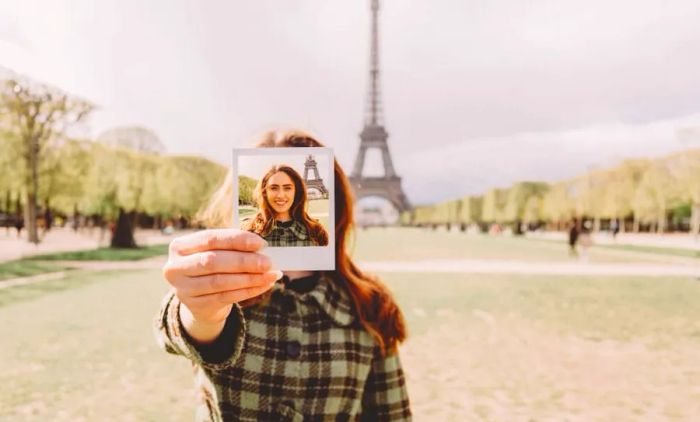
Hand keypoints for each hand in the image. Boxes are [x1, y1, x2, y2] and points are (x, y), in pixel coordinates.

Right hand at [162, 229, 280, 324]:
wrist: (201, 298)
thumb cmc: (213, 267)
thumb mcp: (217, 252)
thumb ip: (233, 246)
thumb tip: (261, 247)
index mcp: (180, 246)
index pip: (210, 239)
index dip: (237, 240)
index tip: (261, 243)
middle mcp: (175, 267)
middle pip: (213, 261)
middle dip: (244, 261)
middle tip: (268, 262)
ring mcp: (183, 288)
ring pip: (220, 282)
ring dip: (250, 278)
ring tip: (270, 274)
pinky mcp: (195, 306)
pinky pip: (226, 297)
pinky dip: (248, 291)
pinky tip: (264, 285)